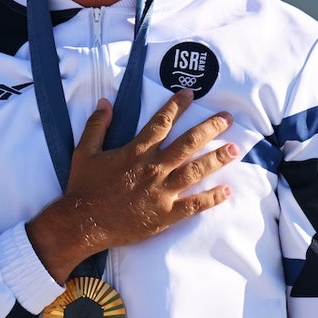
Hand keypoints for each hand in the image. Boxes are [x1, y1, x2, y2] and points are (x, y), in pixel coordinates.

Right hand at [26, 88, 238, 282]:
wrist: (82, 223)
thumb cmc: (83, 187)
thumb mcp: (84, 151)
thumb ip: (97, 125)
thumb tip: (106, 102)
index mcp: (135, 151)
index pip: (161, 122)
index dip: (177, 106)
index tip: (190, 93)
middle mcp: (153, 168)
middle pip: (188, 143)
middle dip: (210, 128)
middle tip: (227, 117)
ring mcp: (161, 192)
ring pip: (195, 171)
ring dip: (217, 159)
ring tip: (235, 149)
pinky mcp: (165, 214)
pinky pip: (193, 205)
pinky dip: (212, 198)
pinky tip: (227, 191)